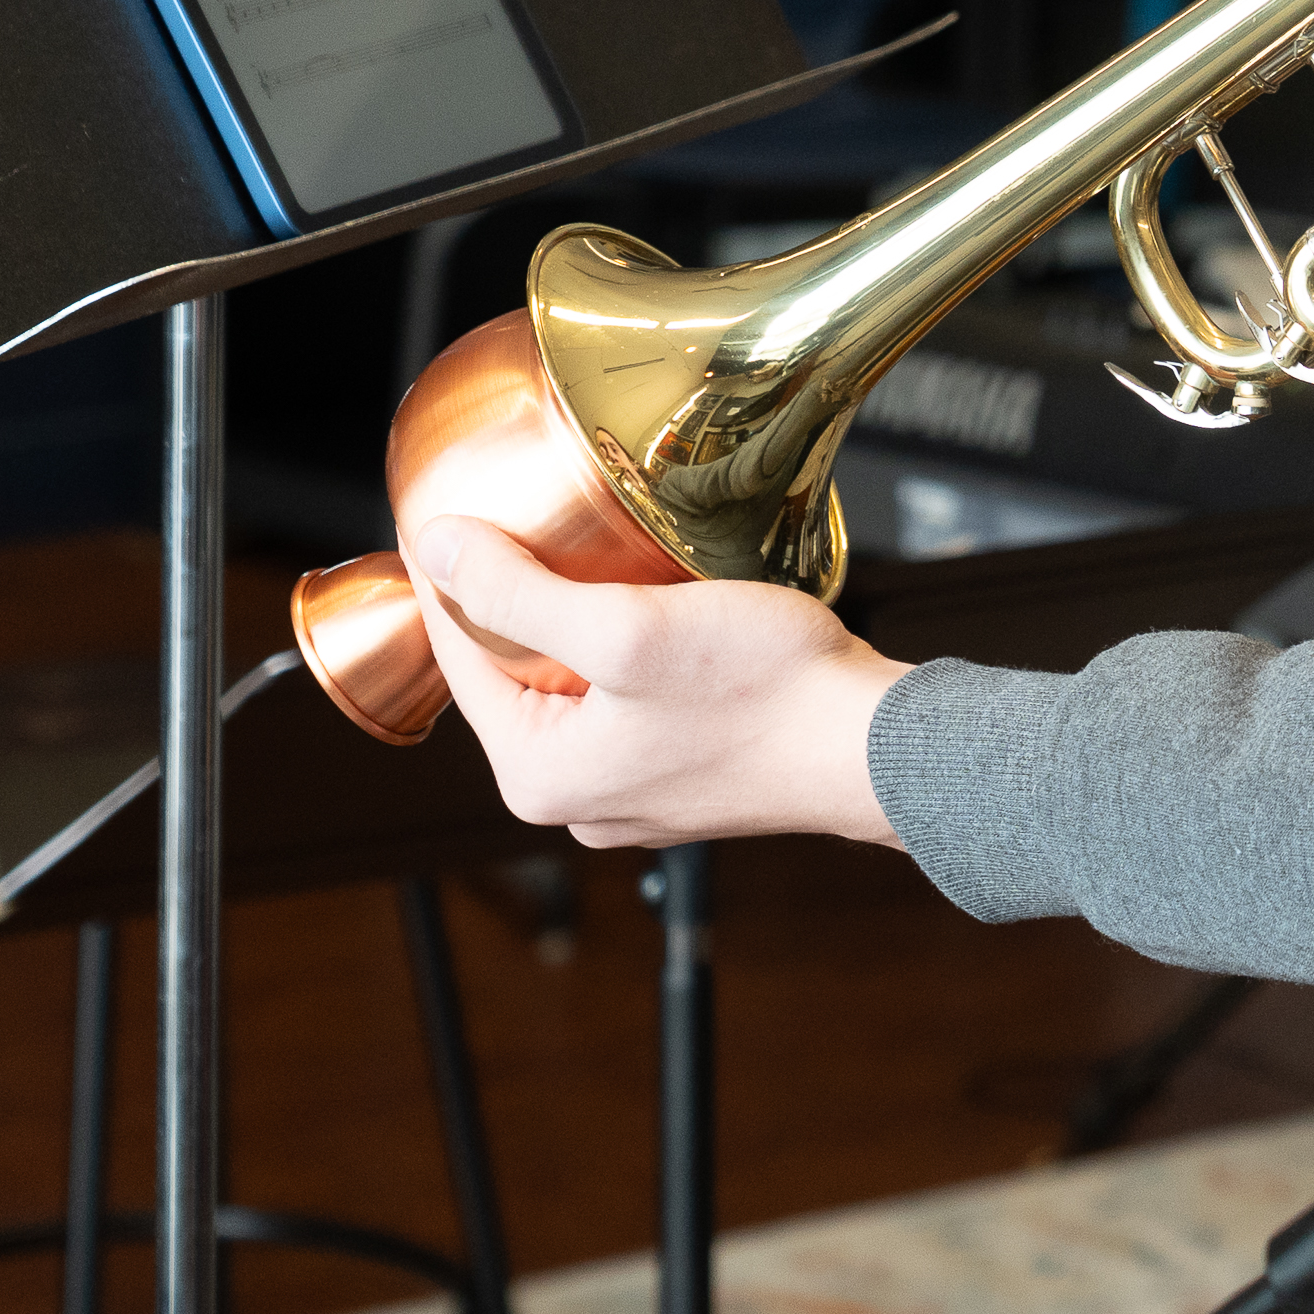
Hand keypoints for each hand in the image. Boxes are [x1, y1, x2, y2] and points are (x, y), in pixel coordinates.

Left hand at [407, 513, 912, 852]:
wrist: (873, 744)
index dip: (457, 575)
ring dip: (584, 624)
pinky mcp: (680, 778)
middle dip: (524, 600)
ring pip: (575, 686)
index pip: (460, 655)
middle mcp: (575, 800)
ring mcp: (630, 795)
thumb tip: (439, 551)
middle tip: (542, 525)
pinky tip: (665, 613)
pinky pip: (625, 704)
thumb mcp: (627, 627)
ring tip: (605, 561)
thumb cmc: (765, 692)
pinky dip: (632, 654)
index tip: (457, 513)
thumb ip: (519, 592)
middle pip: (516, 674)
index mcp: (538, 776)